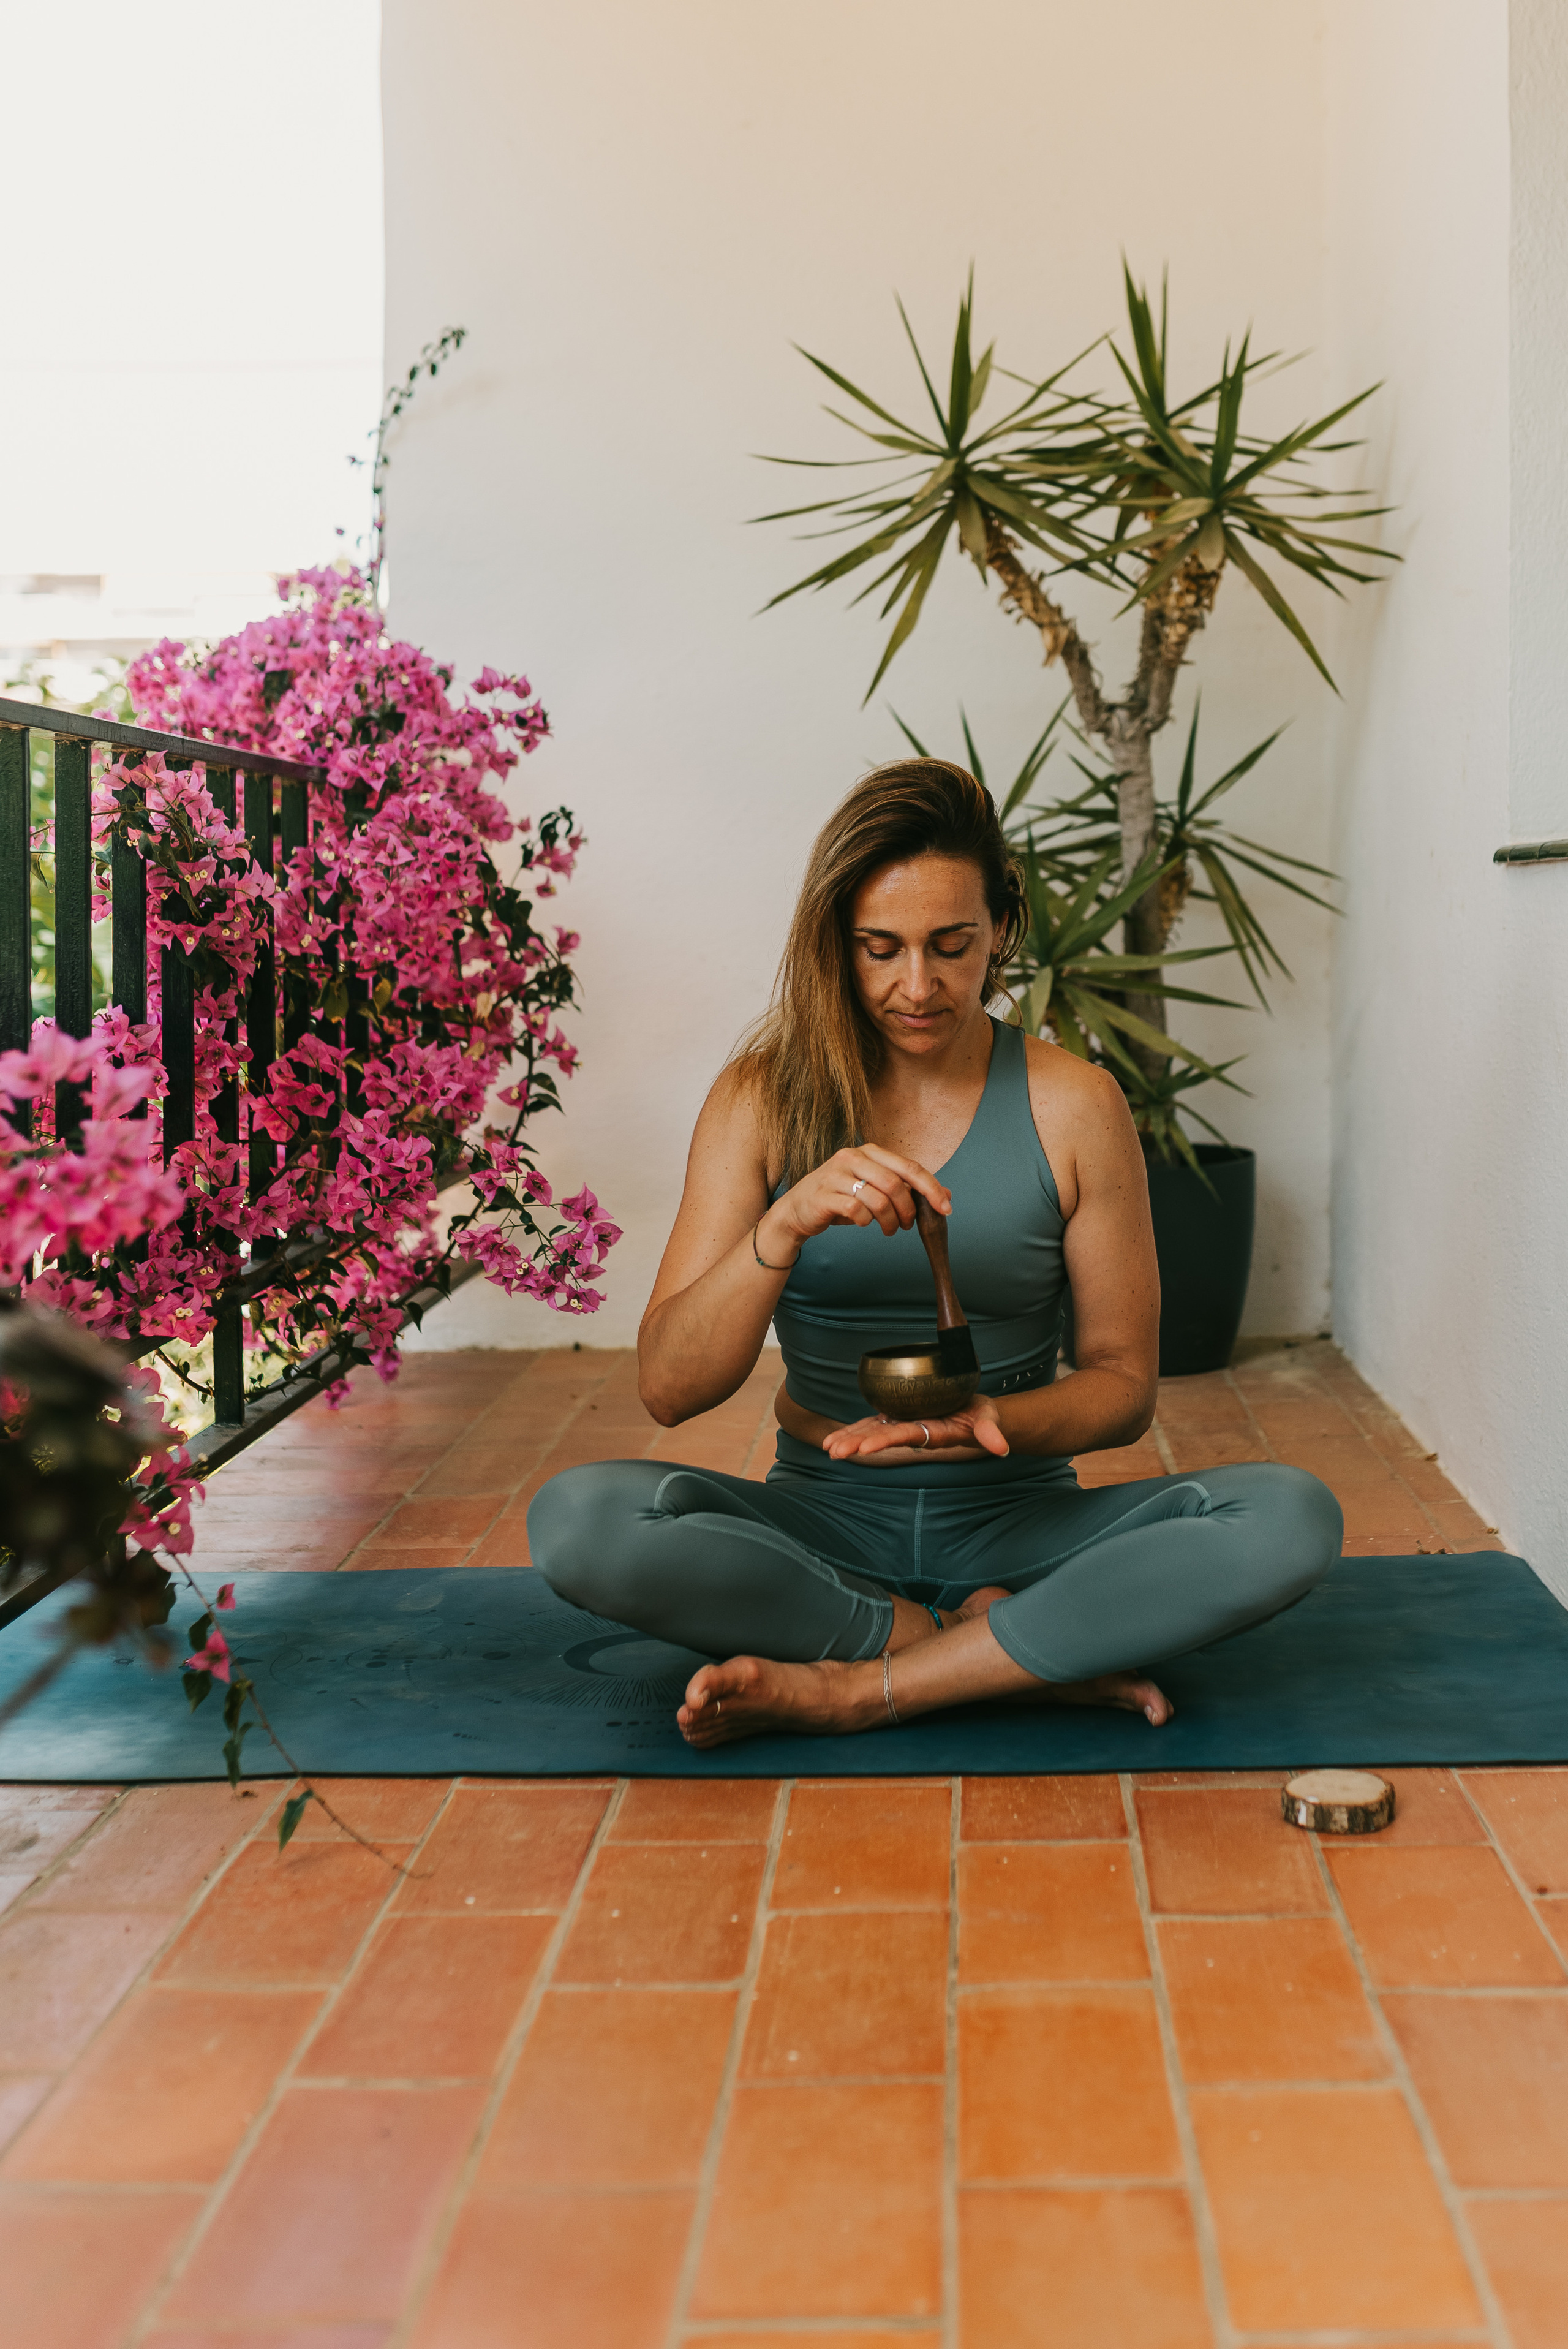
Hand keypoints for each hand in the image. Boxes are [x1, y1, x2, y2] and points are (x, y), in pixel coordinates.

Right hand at [762, 1144, 949, 1258]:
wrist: (798, 1210)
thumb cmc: (840, 1198)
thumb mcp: (875, 1189)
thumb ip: (908, 1190)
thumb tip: (946, 1195)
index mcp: (870, 1152)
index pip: (910, 1167)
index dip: (932, 1188)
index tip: (946, 1209)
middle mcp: (853, 1157)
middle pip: (896, 1184)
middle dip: (908, 1210)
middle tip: (908, 1225)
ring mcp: (836, 1174)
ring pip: (878, 1199)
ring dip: (890, 1221)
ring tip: (889, 1230)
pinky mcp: (823, 1194)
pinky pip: (857, 1211)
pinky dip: (866, 1221)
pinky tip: (864, 1223)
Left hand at [824, 1394, 1008, 1461]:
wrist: (974, 1415)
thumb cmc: (981, 1417)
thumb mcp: (989, 1421)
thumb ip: (991, 1433)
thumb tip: (1001, 1448)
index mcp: (932, 1432)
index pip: (906, 1436)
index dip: (885, 1441)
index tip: (865, 1448)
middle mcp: (914, 1430)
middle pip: (882, 1437)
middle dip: (858, 1443)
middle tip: (833, 1452)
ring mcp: (905, 1423)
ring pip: (873, 1432)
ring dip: (850, 1438)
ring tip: (827, 1447)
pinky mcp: (900, 1416)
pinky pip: (874, 1423)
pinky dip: (855, 1429)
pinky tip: (835, 1437)